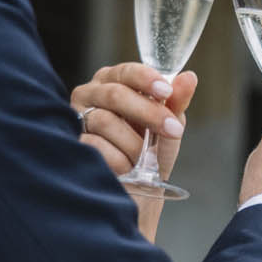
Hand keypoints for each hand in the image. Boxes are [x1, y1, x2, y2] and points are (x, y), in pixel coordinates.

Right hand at [71, 63, 195, 180]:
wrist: (137, 189)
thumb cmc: (152, 150)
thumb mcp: (169, 123)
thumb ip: (177, 100)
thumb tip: (189, 78)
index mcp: (114, 81)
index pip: (127, 72)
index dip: (146, 79)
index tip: (166, 92)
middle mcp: (90, 94)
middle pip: (116, 95)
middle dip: (148, 113)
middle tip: (172, 129)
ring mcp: (76, 118)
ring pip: (105, 121)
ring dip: (134, 144)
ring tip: (144, 158)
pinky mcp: (72, 142)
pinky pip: (95, 145)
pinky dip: (119, 159)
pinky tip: (128, 167)